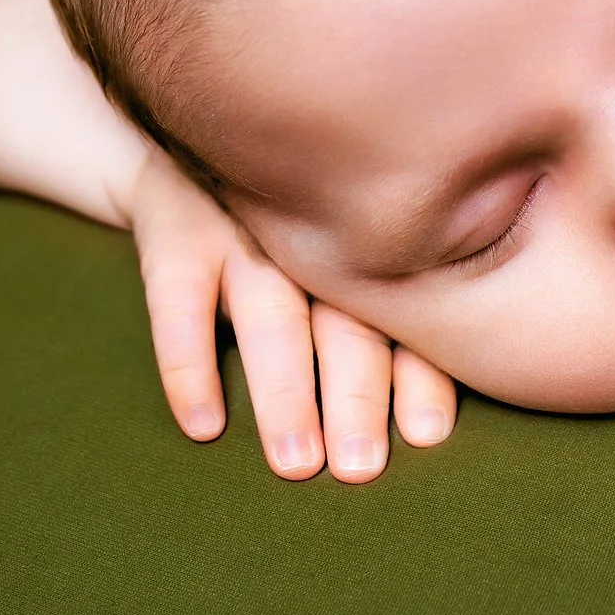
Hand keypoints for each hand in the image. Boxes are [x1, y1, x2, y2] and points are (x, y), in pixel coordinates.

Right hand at [124, 154, 456, 481]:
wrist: (187, 144)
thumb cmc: (289, 231)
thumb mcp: (340, 252)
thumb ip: (390, 311)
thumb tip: (437, 423)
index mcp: (369, 246)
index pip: (404, 318)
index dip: (419, 375)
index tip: (428, 436)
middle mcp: (315, 240)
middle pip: (345, 323)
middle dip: (357, 396)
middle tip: (361, 470)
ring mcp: (246, 231)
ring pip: (272, 314)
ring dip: (285, 391)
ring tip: (296, 464)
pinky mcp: (178, 229)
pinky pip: (179, 299)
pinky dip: (189, 362)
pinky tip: (203, 424)